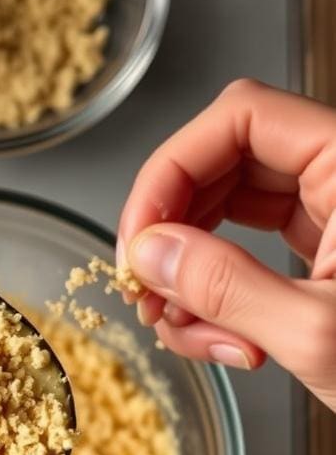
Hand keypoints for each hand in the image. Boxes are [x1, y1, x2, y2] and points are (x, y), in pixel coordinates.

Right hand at [117, 80, 335, 410]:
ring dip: (187, 271)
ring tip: (180, 327)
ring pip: (223, 211)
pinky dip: (214, 292)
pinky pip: (244, 251)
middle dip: (172, 229)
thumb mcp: (319, 334)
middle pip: (220, 164)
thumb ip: (226, 287)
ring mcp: (333, 213)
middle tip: (144, 286)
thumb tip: (149, 253)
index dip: (170, 170)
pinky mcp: (323, 250)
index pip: (238, 119)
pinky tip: (212, 333)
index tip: (138, 237)